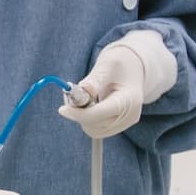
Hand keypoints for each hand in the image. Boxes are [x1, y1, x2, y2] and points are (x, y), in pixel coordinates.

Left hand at [61, 32, 176, 140]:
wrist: (133, 69)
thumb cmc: (120, 64)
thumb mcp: (107, 65)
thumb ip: (94, 79)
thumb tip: (82, 90)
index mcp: (130, 99)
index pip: (100, 114)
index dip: (79, 114)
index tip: (62, 109)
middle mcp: (130, 115)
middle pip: (95, 124)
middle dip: (79, 113)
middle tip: (70, 97)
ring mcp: (126, 123)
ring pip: (94, 130)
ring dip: (81, 117)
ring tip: (82, 97)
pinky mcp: (119, 126)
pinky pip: (97, 129)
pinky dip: (86, 120)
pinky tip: (88, 105)